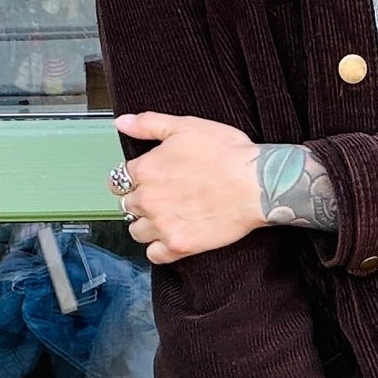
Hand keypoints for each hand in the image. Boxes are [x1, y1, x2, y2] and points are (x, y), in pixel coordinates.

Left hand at [113, 111, 263, 262]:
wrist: (257, 184)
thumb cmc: (227, 153)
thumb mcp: (186, 126)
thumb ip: (149, 124)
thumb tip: (122, 123)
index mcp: (145, 169)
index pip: (120, 178)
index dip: (134, 177)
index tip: (149, 179)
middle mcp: (148, 199)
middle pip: (127, 205)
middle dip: (140, 200)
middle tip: (163, 197)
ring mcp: (162, 224)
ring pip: (136, 231)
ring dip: (146, 225)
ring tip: (166, 218)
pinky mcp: (179, 245)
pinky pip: (154, 255)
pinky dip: (159, 249)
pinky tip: (171, 238)